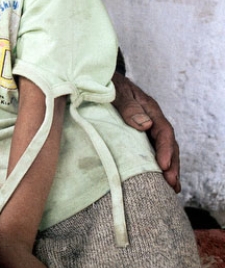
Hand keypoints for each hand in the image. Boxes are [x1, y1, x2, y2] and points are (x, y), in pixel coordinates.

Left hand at [111, 72, 179, 191]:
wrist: (95, 78)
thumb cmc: (105, 82)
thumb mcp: (116, 91)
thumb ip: (128, 105)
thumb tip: (145, 125)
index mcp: (149, 108)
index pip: (163, 130)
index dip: (165, 149)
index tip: (163, 166)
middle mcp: (150, 119)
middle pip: (167, 144)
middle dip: (171, 164)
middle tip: (171, 184)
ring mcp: (144, 128)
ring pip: (160, 149)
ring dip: (167, 168)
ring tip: (170, 189)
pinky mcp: (135, 135)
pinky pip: (148, 150)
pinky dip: (153, 166)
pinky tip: (156, 180)